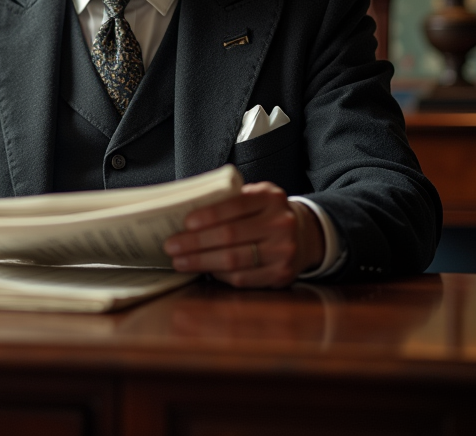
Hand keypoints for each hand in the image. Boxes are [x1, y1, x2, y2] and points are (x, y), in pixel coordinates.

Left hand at [162, 182, 323, 287]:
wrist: (304, 235)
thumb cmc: (265, 214)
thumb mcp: (255, 197)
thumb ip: (228, 200)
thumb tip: (185, 210)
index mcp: (270, 198)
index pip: (235, 205)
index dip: (208, 215)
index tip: (185, 223)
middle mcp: (281, 223)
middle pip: (230, 236)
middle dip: (195, 243)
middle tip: (171, 246)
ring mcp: (284, 251)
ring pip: (234, 260)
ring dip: (201, 262)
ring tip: (180, 262)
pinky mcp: (282, 275)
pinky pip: (243, 279)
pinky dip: (219, 276)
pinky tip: (204, 271)